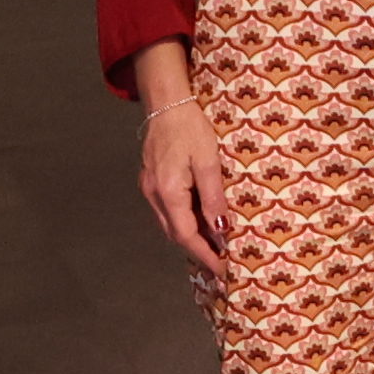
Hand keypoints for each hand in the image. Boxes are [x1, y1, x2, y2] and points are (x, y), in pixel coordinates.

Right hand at [132, 47, 231, 281]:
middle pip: (176, 234)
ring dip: (192, 237)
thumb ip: (213, 199)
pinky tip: (202, 220)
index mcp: (168, 192)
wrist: (167, 102)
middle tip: (223, 264)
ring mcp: (149, 187)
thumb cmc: (190, 127)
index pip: (187, 236)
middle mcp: (153, 194)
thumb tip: (221, 232)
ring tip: (216, 247)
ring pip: (171, 223)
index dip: (205, 256)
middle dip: (199, 251)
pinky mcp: (152, 180)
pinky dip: (186, 220)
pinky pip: (169, 210)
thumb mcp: (209, 162)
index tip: (223, 271)